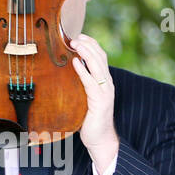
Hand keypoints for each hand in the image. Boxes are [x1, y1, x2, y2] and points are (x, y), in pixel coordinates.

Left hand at [70, 34, 117, 171]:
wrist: (101, 139)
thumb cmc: (91, 120)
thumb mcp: (85, 98)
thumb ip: (81, 85)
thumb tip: (68, 73)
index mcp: (104, 82)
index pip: (100, 57)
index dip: (91, 44)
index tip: (80, 35)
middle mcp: (107, 84)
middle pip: (100, 57)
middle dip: (88, 44)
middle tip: (75, 36)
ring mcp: (105, 92)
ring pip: (97, 66)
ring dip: (86, 52)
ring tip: (75, 43)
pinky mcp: (100, 101)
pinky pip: (90, 82)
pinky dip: (83, 70)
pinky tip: (76, 62)